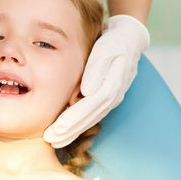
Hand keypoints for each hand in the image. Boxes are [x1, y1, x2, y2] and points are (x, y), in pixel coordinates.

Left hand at [43, 15, 149, 147]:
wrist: (129, 38)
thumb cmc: (115, 42)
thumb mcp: (106, 49)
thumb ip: (97, 69)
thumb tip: (87, 91)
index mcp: (113, 85)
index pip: (90, 106)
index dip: (74, 118)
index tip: (58, 128)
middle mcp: (114, 95)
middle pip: (90, 117)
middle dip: (70, 130)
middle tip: (51, 141)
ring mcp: (112, 98)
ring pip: (91, 118)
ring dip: (73, 131)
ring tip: (55, 140)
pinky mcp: (107, 97)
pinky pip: (92, 114)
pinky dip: (79, 123)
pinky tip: (65, 130)